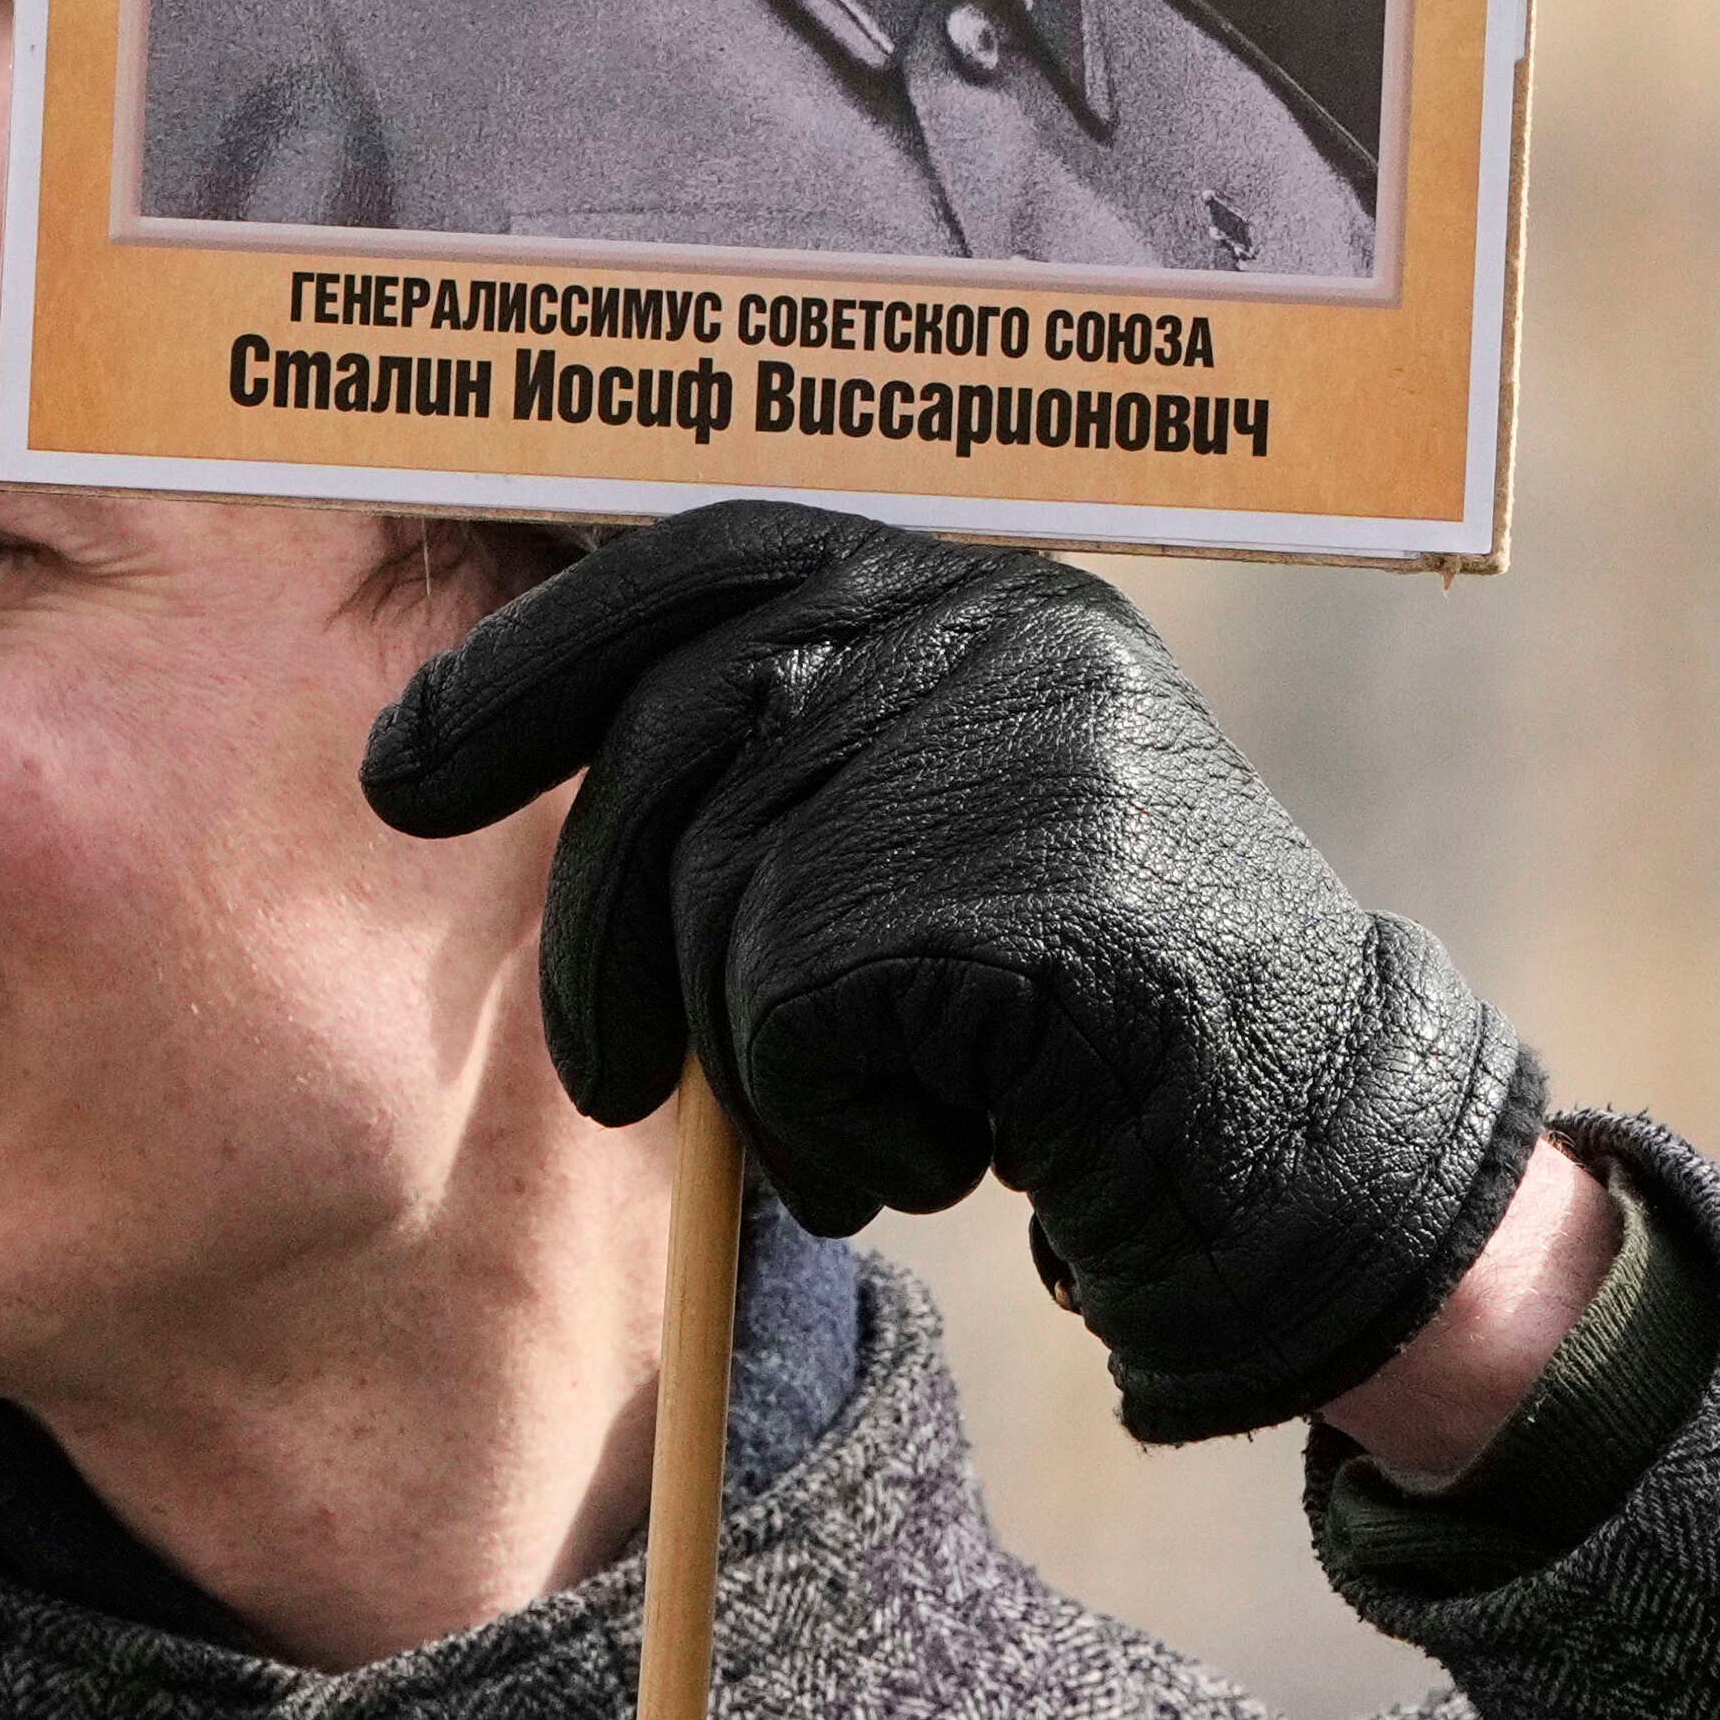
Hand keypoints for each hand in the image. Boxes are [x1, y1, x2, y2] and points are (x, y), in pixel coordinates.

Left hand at [364, 502, 1550, 1443]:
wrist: (1314, 1159)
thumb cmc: (1088, 1028)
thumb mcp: (942, 841)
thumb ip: (789, 764)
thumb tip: (507, 744)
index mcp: (986, 591)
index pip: (711, 560)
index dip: (533, 659)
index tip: (405, 772)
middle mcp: (1009, 629)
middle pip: (686, 737)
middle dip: (600, 933)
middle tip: (606, 1083)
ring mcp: (1030, 744)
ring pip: (731, 894)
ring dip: (759, 1071)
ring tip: (872, 1133)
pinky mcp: (1034, 885)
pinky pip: (800, 1006)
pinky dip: (833, 1118)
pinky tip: (946, 1149)